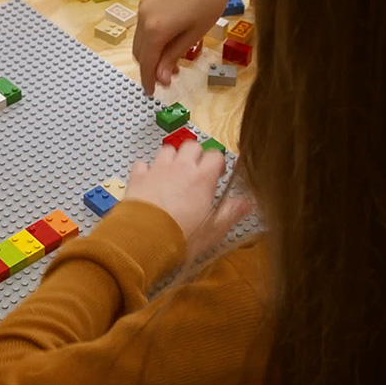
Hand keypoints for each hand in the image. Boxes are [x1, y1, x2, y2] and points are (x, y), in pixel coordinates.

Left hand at [126, 142, 251, 264]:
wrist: (145, 238)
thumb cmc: (184, 235)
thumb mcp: (214, 229)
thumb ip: (231, 212)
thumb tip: (247, 202)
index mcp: (203, 177)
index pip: (215, 155)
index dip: (217, 162)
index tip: (217, 174)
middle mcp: (181, 167)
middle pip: (191, 145)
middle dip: (195, 154)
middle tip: (196, 172)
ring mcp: (157, 169)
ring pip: (167, 149)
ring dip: (172, 158)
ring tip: (173, 174)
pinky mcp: (137, 177)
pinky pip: (142, 164)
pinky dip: (146, 170)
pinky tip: (148, 181)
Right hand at [133, 0, 256, 94]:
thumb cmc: (209, 6)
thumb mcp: (192, 36)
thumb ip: (172, 57)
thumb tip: (160, 79)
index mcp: (155, 29)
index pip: (146, 62)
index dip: (148, 80)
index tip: (152, 94)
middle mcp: (143, 18)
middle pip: (140, 53)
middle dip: (150, 68)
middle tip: (168, 79)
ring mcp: (144, 8)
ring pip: (140, 41)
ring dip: (151, 55)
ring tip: (172, 64)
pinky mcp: (148, 1)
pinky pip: (144, 28)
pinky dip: (151, 41)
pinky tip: (168, 45)